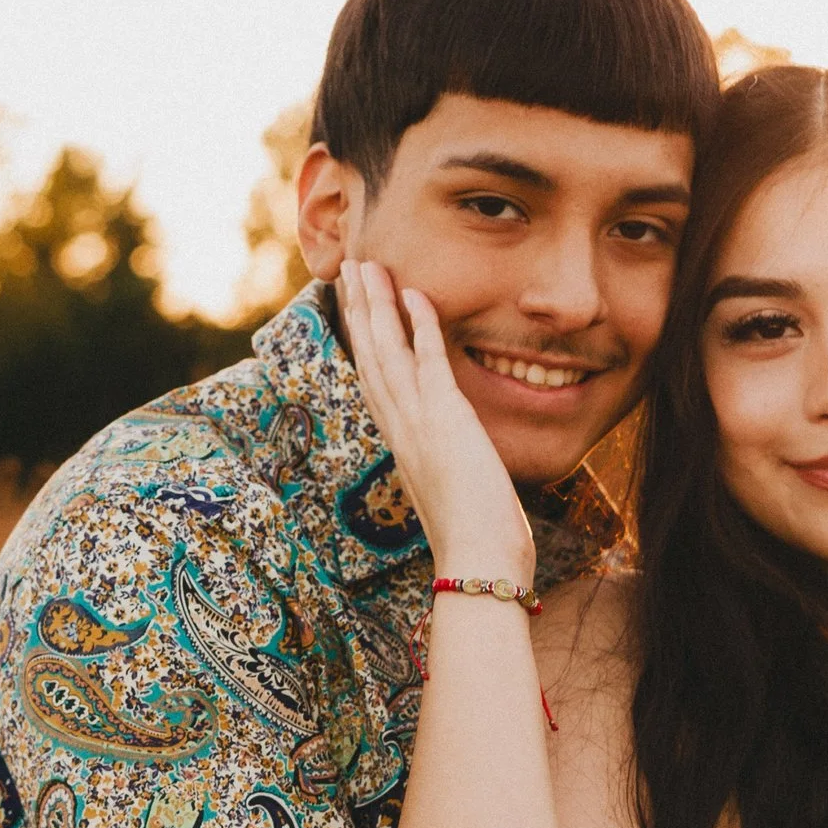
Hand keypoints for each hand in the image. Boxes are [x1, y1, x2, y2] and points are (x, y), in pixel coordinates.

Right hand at [341, 262, 535, 584]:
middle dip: (358, 311)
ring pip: (386, 351)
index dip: (363, 343)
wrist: (478, 562)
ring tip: (366, 265)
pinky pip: (428, 358)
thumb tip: (459, 469)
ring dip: (375, 304)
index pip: (375, 383)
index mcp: (402, 448)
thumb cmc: (477, 542)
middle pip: (369, 357)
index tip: (356, 310)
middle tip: (349, 270)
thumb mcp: (456, 496)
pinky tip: (414, 292)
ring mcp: (418, 423)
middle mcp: (400, 430)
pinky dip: (420, 323)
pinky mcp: (445, 418)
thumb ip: (451, 472)